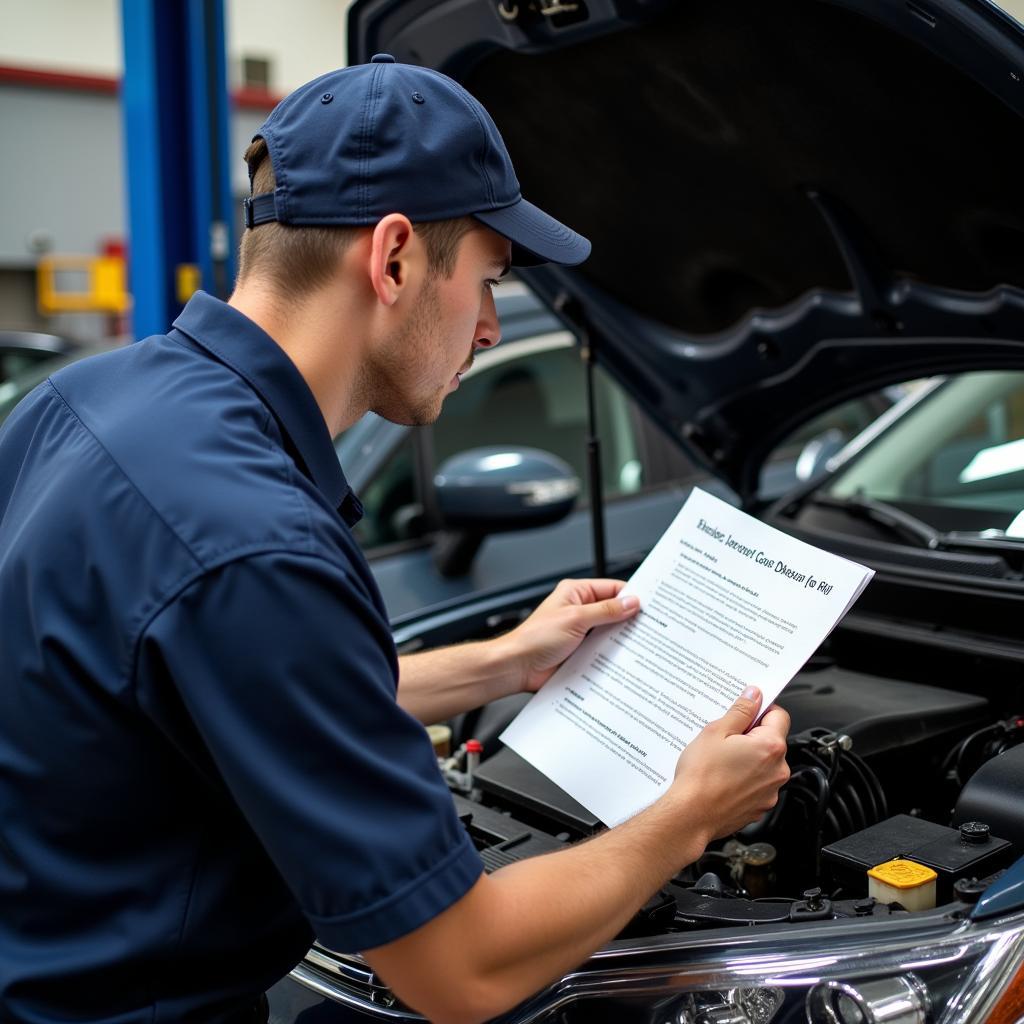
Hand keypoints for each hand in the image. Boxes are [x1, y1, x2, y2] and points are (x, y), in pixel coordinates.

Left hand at [498, 578, 640, 692]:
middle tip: (649, 626)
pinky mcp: (581, 651)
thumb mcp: (575, 619)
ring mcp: (580, 632)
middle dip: (628, 619)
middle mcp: (579, 610)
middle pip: (613, 611)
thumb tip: (630, 603)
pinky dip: (612, 654)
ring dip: (620, 639)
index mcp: (575, 592)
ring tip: (638, 644)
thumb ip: (606, 611)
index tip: (650, 605)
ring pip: (609, 632)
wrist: (517, 667)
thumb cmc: (535, 639)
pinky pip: (602, 650)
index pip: (612, 588)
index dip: (631, 596)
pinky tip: (623, 660)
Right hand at [670, 687, 790, 840]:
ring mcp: (771, 791)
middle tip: (725, 738)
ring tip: (721, 761)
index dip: (761, 710)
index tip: (746, 711)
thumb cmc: (701, 777)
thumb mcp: (716, 732)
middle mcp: (778, 770)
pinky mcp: (760, 806)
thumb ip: (740, 711)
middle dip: (751, 736)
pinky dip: (745, 778)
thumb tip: (754, 696)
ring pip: (765, 763)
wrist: (691, 815)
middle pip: (772, 740)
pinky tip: (723, 777)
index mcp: (770, 747)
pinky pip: (758, 784)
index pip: (779, 715)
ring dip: (749, 758)